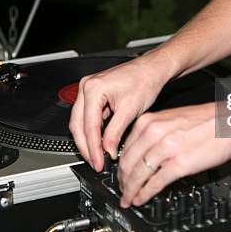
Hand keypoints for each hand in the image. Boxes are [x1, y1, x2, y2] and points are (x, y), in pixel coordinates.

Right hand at [69, 53, 173, 171]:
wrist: (152, 68)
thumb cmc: (145, 80)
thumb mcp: (130, 110)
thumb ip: (115, 133)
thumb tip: (108, 151)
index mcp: (93, 89)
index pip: (89, 126)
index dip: (93, 148)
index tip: (99, 162)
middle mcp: (86, 87)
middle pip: (78, 125)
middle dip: (86, 147)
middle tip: (95, 163)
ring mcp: (88, 90)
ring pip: (80, 122)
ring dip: (87, 140)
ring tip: (97, 157)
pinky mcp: (93, 94)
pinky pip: (87, 116)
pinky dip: (92, 131)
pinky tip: (99, 143)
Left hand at [117, 103, 230, 206]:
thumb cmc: (207, 120)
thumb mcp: (172, 119)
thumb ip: (154, 133)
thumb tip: (142, 151)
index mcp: (150, 121)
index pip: (124, 147)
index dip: (119, 166)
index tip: (119, 175)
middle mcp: (154, 133)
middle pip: (127, 162)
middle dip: (122, 181)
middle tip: (122, 190)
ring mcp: (166, 148)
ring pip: (138, 174)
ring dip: (131, 190)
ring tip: (129, 198)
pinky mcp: (180, 163)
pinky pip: (155, 182)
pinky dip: (145, 193)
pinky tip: (142, 198)